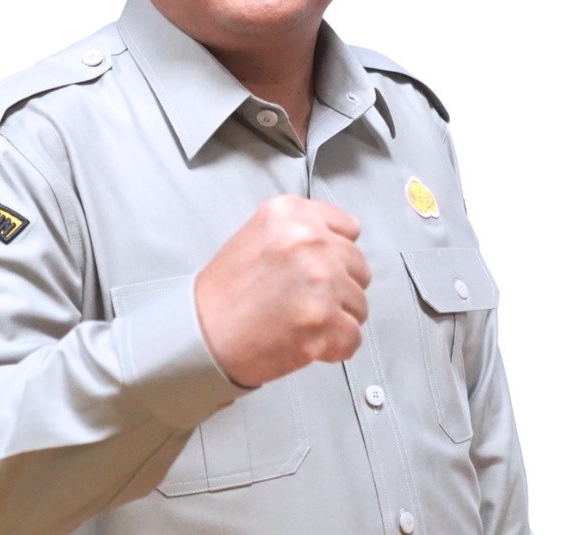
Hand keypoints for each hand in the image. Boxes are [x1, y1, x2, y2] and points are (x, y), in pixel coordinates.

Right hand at [194, 194, 370, 387]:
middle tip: (304, 300)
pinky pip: (353, 338)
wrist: (202, 334)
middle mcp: (309, 240)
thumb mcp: (260, 234)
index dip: (335, 254)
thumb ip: (302, 232)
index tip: (318, 268)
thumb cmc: (226, 292)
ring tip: (299, 320)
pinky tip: (307, 341)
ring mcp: (319, 280)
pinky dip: (335, 347)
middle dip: (339, 288)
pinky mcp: (324, 321)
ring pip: (360, 305)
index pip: (349, 229)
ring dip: (337, 318)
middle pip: (359, 267)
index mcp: (292, 213)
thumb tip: (342, 246)